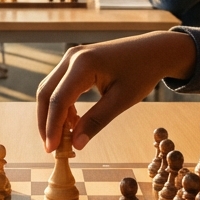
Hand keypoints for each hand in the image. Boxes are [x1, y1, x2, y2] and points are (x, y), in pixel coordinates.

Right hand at [36, 31, 196, 152]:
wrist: (153, 50)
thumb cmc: (141, 72)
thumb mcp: (121, 100)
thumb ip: (96, 121)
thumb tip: (76, 144)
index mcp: (83, 64)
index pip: (58, 99)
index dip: (52, 126)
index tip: (52, 149)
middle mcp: (72, 57)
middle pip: (46, 93)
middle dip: (46, 122)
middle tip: (51, 148)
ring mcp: (72, 57)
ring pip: (50, 89)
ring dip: (52, 114)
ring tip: (63, 138)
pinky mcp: (75, 61)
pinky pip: (60, 85)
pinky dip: (61, 105)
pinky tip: (72, 122)